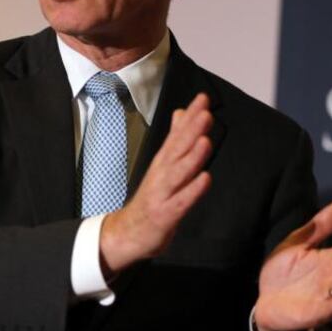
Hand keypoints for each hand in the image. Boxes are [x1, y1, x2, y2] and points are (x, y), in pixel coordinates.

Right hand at [100, 92, 212, 275]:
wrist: (126, 233)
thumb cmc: (151, 198)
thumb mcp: (163, 165)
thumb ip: (175, 139)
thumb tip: (183, 113)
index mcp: (163, 162)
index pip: (178, 134)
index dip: (190, 116)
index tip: (203, 97)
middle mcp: (161, 174)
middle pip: (177, 149)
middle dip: (191, 131)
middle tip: (205, 112)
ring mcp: (162, 194)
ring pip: (178, 173)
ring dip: (192, 157)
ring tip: (205, 140)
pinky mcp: (165, 214)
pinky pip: (181, 201)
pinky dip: (192, 190)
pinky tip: (205, 179)